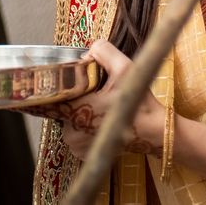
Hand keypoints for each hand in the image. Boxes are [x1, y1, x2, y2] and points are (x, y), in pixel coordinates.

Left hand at [23, 40, 163, 160]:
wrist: (154, 132)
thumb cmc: (138, 102)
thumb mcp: (124, 67)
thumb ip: (102, 51)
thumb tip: (86, 54)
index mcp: (75, 111)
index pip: (50, 96)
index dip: (56, 85)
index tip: (60, 79)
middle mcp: (71, 132)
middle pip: (62, 106)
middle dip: (74, 96)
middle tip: (93, 91)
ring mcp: (76, 147)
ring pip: (68, 119)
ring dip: (79, 111)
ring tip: (99, 106)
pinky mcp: (82, 155)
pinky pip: (75, 133)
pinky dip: (84, 125)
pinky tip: (100, 120)